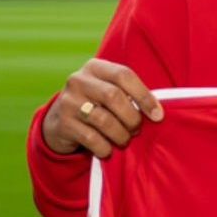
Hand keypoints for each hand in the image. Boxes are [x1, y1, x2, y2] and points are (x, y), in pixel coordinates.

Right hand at [42, 58, 163, 157]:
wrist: (58, 122)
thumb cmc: (96, 105)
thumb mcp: (108, 91)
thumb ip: (128, 94)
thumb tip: (156, 113)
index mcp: (95, 67)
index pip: (124, 75)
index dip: (144, 96)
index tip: (158, 115)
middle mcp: (78, 80)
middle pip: (114, 96)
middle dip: (132, 117)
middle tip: (137, 129)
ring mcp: (68, 101)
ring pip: (103, 120)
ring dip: (120, 135)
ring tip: (124, 140)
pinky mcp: (62, 123)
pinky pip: (91, 138)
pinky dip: (105, 147)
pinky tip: (108, 150)